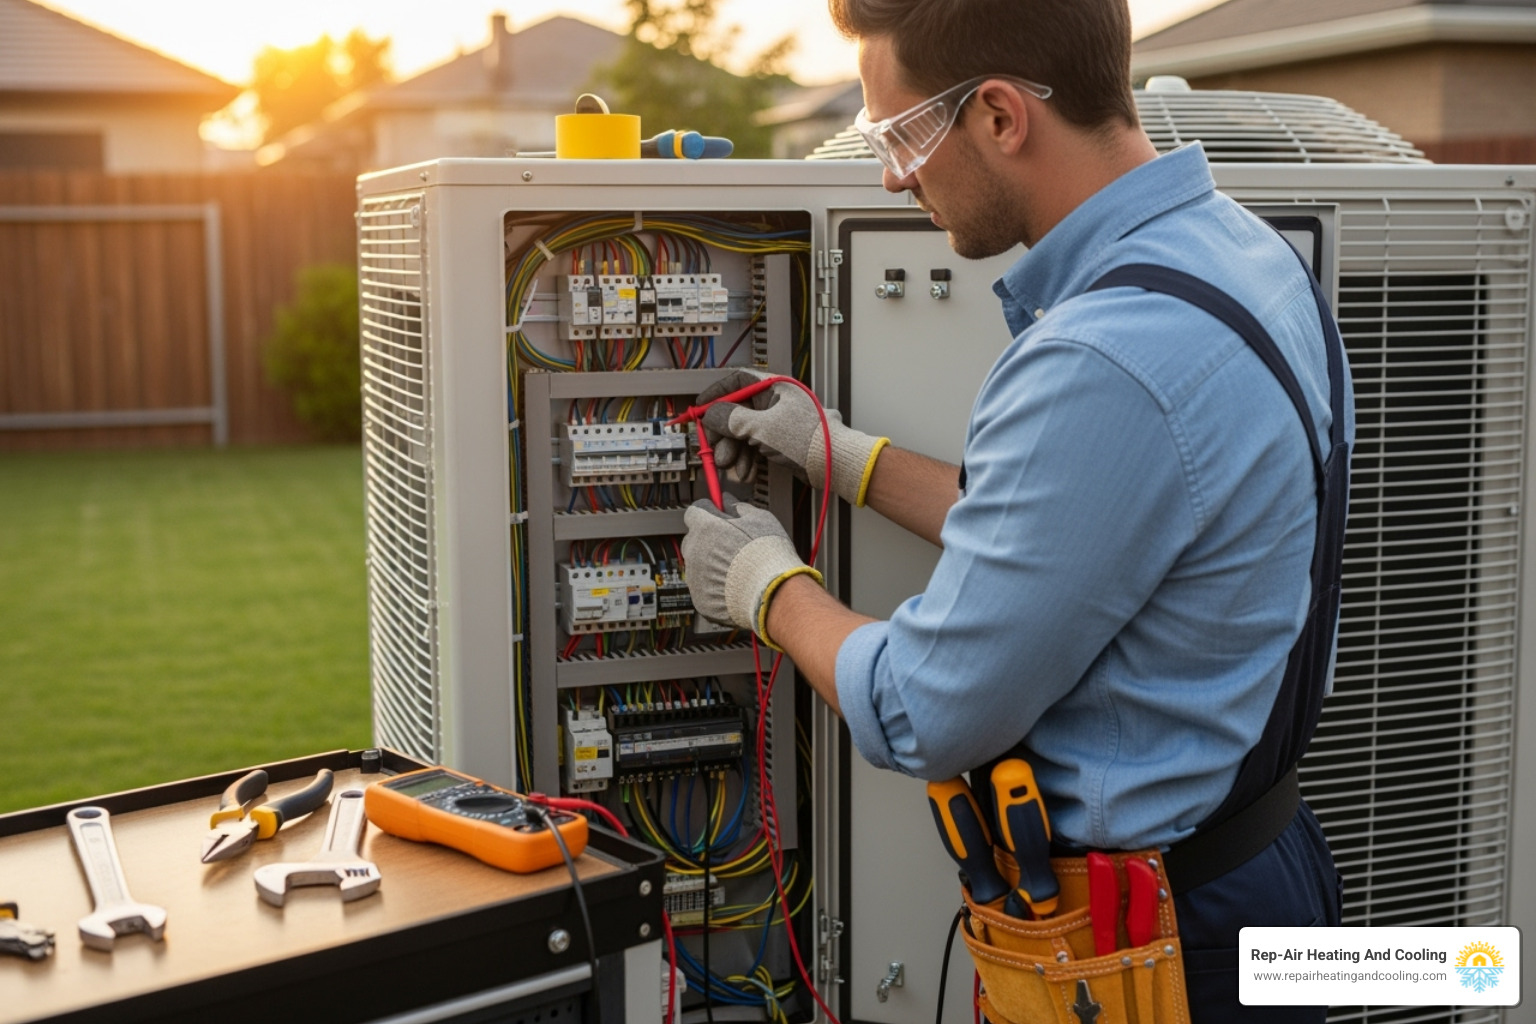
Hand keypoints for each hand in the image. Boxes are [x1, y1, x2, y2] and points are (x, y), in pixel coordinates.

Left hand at [681, 493, 821, 647]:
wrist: (773, 592)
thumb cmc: (768, 555)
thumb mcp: (760, 519)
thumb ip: (739, 507)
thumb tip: (729, 502)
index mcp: (706, 528)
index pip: (695, 512)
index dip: (709, 512)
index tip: (718, 514)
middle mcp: (695, 551)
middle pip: (693, 539)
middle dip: (708, 539)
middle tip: (731, 543)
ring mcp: (695, 577)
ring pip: (697, 565)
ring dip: (710, 563)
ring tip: (737, 568)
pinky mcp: (700, 599)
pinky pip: (703, 588)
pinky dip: (714, 586)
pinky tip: (734, 585)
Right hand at [698, 369, 888, 505]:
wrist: (834, 464)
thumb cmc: (808, 440)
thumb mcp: (761, 427)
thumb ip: (731, 419)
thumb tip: (710, 414)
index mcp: (774, 387)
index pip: (737, 381)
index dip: (716, 394)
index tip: (700, 408)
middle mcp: (775, 401)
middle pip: (736, 411)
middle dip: (723, 434)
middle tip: (714, 449)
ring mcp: (777, 421)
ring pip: (744, 432)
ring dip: (734, 451)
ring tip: (731, 467)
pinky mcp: (780, 440)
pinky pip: (755, 446)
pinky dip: (747, 459)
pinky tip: (746, 472)